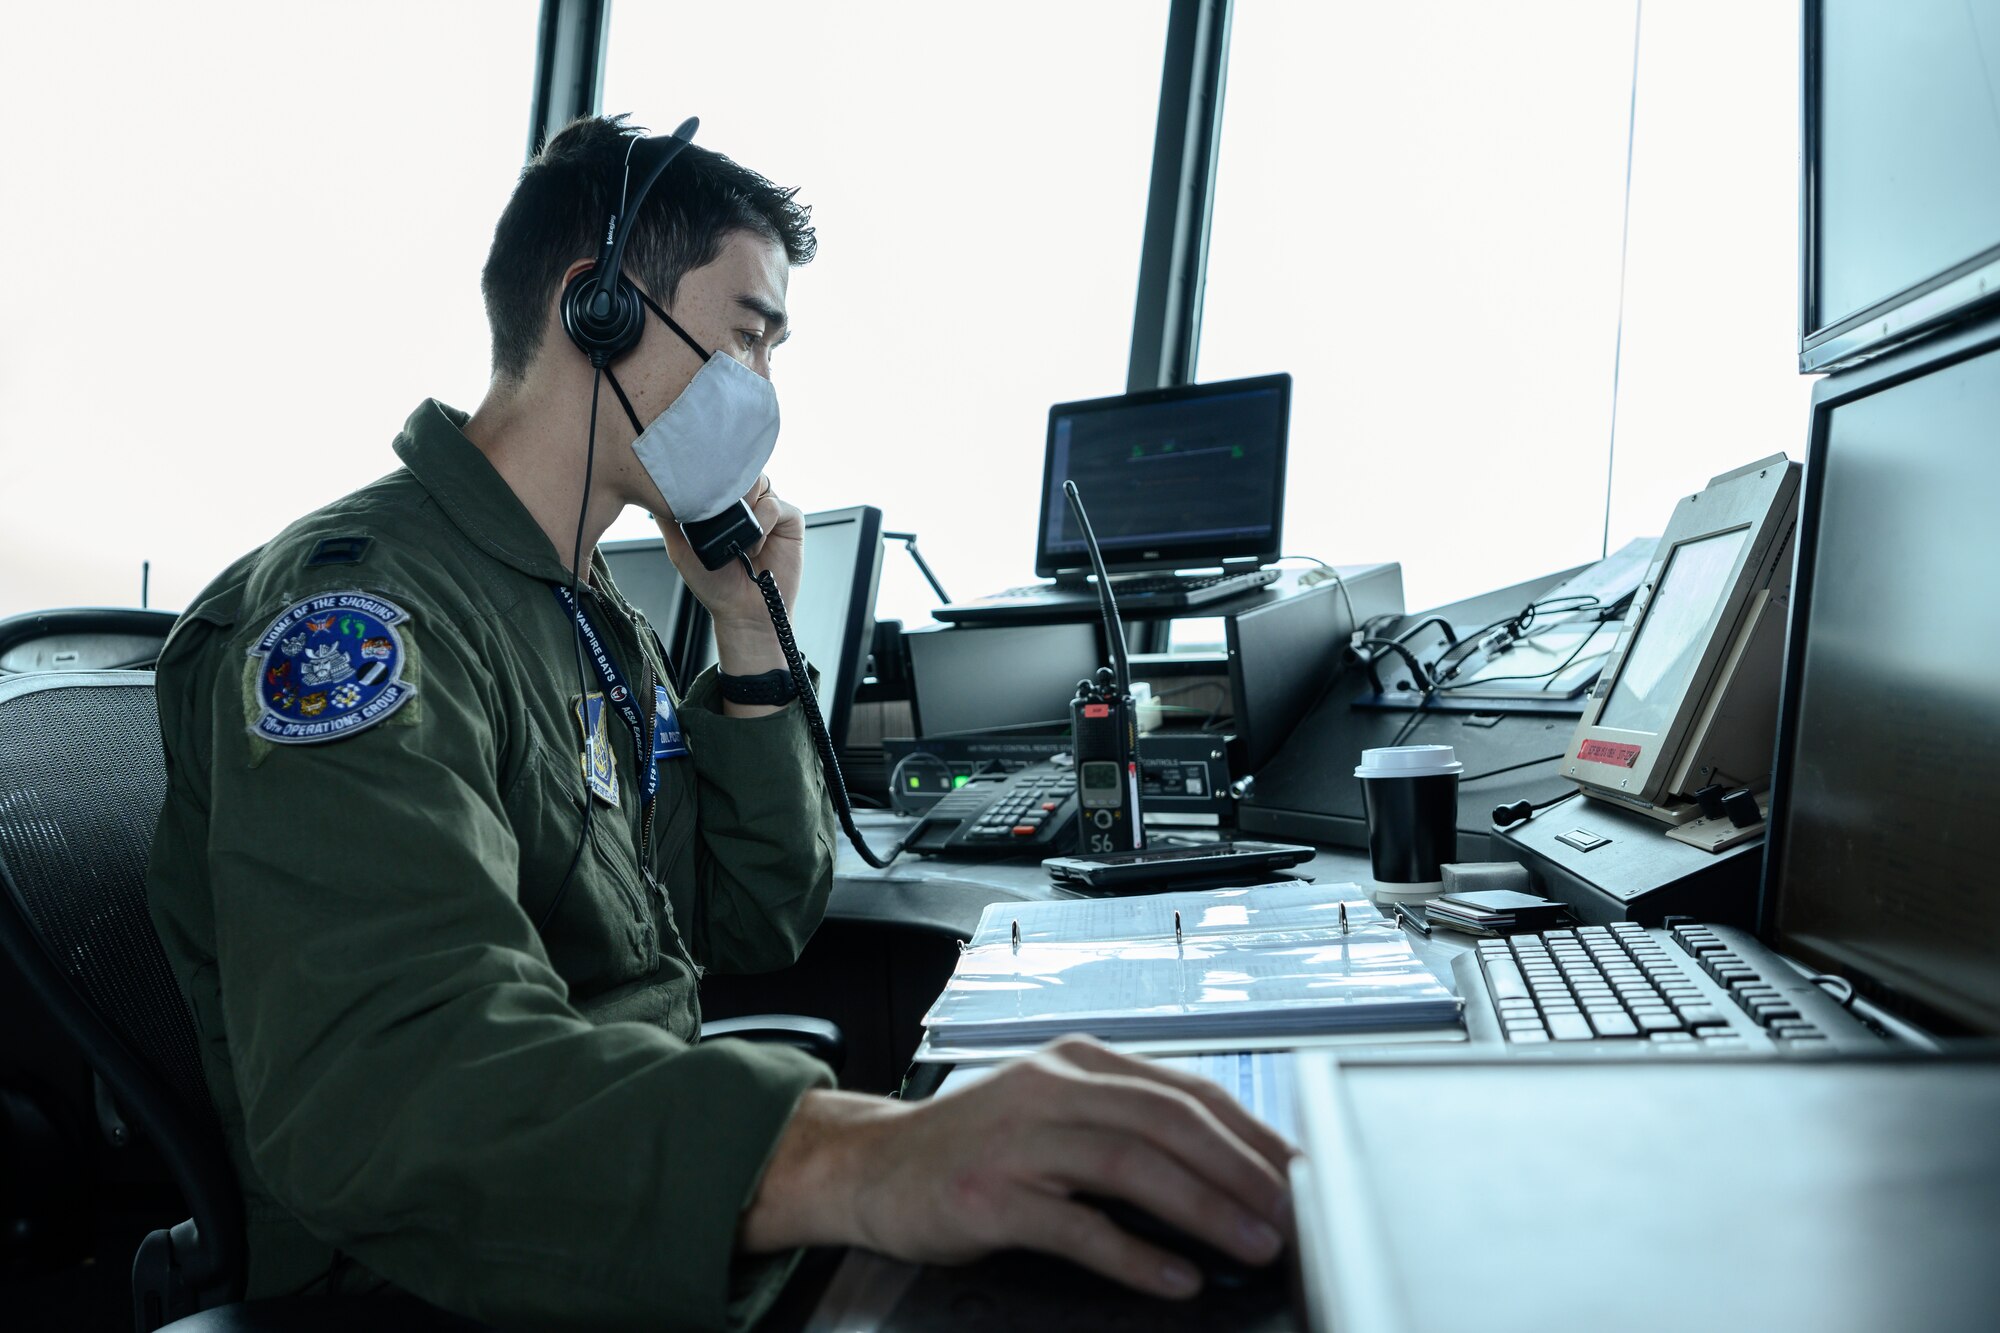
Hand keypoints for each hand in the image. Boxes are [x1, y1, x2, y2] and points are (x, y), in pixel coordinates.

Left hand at [654, 476, 801, 689]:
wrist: (742, 612)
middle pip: (742, 469)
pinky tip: (753, 548)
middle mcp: (749, 502)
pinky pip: (776, 506)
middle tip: (717, 512)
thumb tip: (651, 493)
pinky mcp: (790, 521)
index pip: (721, 471)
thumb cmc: (714, 584)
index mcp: (726, 504)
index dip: (712, 474)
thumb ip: (669, 520)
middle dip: (729, 486)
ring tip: (736, 538)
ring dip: (745, 507)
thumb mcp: (680, 549)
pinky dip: (762, 524)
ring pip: (760, 482)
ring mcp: (770, 509)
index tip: (699, 488)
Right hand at [740, 1037, 1297, 1298]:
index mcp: (1078, 1062)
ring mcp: (1020, 1138)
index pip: (1185, 1089)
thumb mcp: (1053, 1112)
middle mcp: (1052, 1087)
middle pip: (1168, 1120)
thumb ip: (1124, 1125)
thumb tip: (1221, 1167)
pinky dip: (1136, 1254)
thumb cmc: (973, 1147)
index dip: (1249, 1133)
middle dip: (1241, 1170)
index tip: (1297, 1172)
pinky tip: (1177, 1278)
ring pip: (1133, 1163)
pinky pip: (1078, 1224)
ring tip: (1253, 1245)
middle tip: (1292, 1215)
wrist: (871, 1166)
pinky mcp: (992, 1194)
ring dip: (1205, 1207)